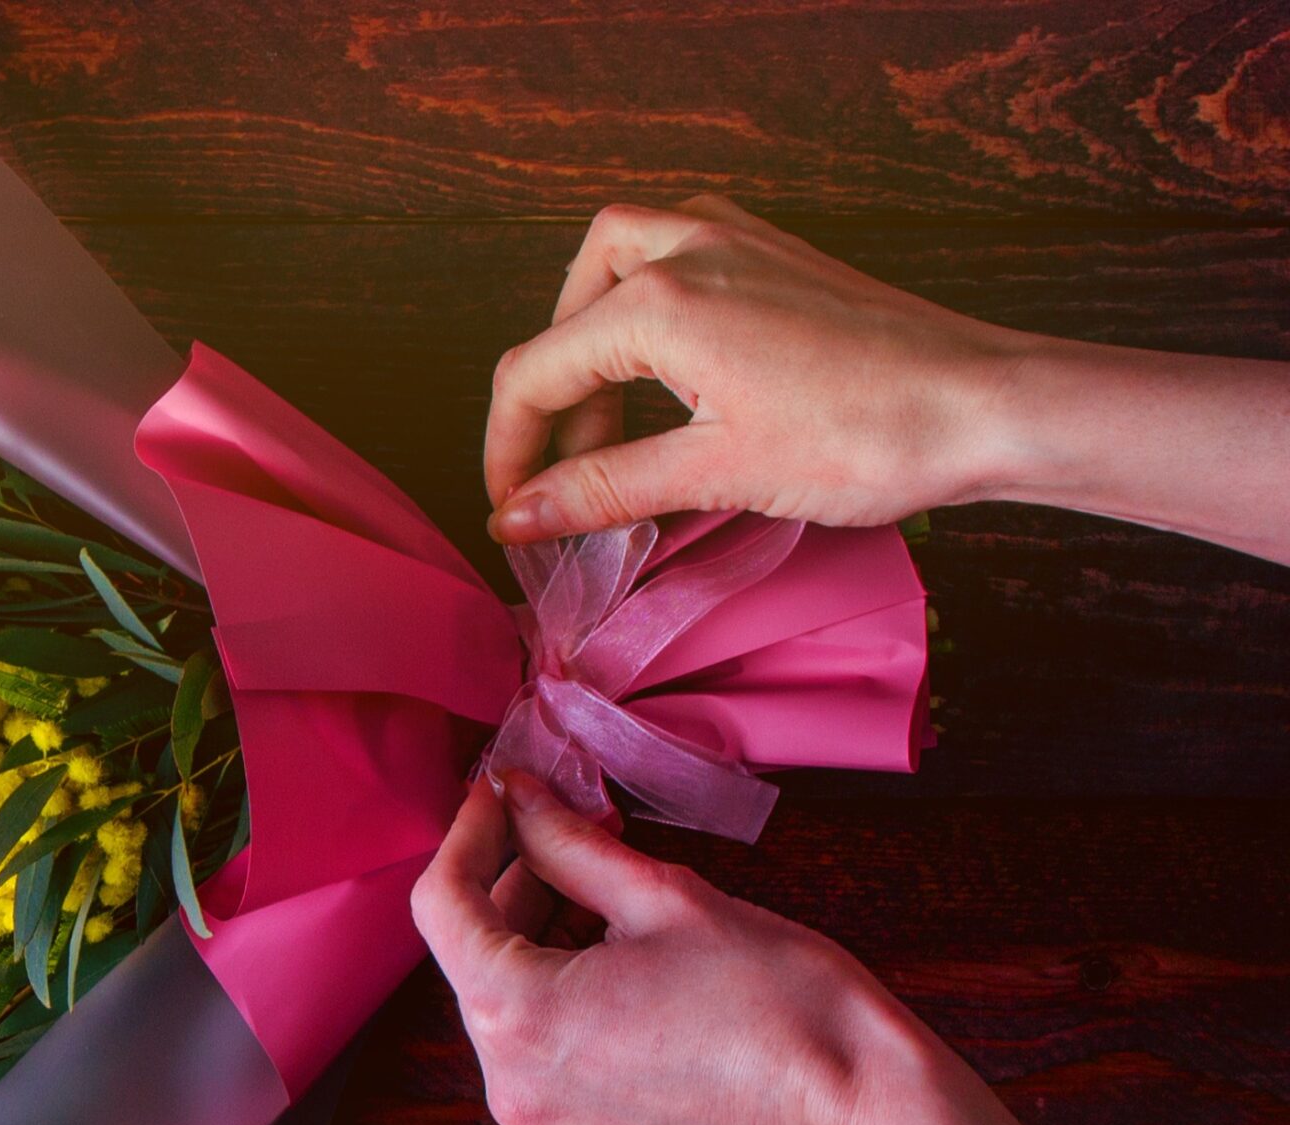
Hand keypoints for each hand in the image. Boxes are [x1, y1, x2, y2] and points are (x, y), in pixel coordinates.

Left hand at [411, 770, 947, 1124]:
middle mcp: (510, 1086)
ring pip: (507, 1005)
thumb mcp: (661, 895)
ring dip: (542, 939)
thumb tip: (517, 797)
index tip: (502, 793)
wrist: (859, 1107)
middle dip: (516, 884)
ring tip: (614, 894)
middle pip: (474, 957)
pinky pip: (540, 1054)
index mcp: (518, 1018)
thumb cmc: (777, 999)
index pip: (442, 906)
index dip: (470, 835)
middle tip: (577, 829)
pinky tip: (623, 960)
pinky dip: (563, 999)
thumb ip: (567, 843)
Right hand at [484, 195, 1030, 543]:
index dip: (507, 451)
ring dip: (591, 341)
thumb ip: (601, 489)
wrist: (985, 406)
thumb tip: (514, 518)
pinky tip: (672, 371)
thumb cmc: (864, 438)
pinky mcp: (776, 255)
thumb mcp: (714, 473)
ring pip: (615, 263)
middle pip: (565, 316)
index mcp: (659, 300)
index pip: (533, 371)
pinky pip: (677, 253)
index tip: (512, 513)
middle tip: (571, 480)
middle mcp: (688, 246)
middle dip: (551, 404)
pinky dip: (647, 308)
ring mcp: (737, 240)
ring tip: (612, 423)